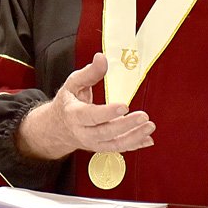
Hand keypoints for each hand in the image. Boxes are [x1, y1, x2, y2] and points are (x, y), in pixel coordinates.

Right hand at [16, 53, 155, 160]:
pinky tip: (148, 139)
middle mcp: (83, 132)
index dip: (108, 112)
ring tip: (149, 127)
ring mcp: (93, 143)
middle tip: (143, 116)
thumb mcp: (73, 84)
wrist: (58, 128)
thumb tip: (102, 58)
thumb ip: (89, 72)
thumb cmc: (67, 103)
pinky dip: (135, 145)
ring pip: (114, 144)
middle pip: (105, 132)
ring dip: (134, 137)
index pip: (91, 115)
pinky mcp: (102, 147)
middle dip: (126, 125)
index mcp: (74, 114)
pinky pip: (119, 148)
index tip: (124, 106)